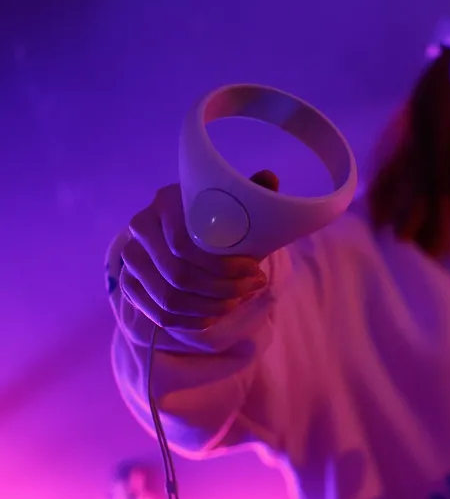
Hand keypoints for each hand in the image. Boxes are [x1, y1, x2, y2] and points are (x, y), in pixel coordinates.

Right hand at [120, 171, 278, 330]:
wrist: (183, 233)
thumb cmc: (216, 218)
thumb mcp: (233, 203)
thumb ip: (251, 192)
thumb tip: (269, 177)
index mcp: (165, 201)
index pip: (185, 244)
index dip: (223, 265)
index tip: (254, 269)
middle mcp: (141, 227)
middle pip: (179, 275)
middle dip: (223, 289)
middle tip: (252, 288)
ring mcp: (131, 258)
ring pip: (170, 299)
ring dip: (211, 307)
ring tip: (239, 301)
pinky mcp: (130, 285)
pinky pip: (160, 315)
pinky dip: (193, 320)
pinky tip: (216, 315)